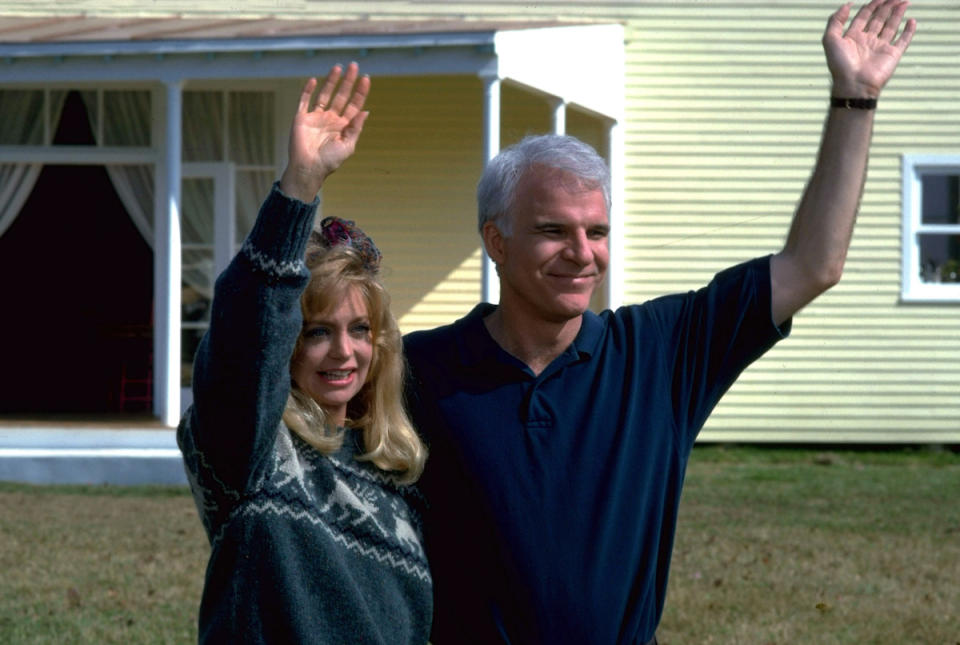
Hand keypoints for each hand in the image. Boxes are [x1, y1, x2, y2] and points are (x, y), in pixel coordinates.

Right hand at [280, 62, 370, 201]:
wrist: (308, 169)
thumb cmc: (330, 161)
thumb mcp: (348, 145)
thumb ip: (355, 128)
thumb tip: (366, 111)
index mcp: (343, 126)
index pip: (354, 105)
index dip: (360, 92)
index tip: (366, 78)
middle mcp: (330, 119)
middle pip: (341, 95)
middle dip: (348, 81)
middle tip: (354, 65)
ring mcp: (316, 117)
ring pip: (325, 94)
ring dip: (331, 81)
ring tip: (338, 67)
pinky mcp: (301, 118)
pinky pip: (305, 101)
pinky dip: (308, 90)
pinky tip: (314, 80)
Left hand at [822, 0, 915, 97]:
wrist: (854, 85)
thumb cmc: (840, 65)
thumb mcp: (830, 40)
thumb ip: (835, 21)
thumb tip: (847, 5)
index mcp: (853, 37)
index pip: (863, 16)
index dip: (871, 5)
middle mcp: (867, 41)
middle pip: (878, 19)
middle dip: (887, 6)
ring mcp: (881, 48)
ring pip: (891, 26)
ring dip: (898, 13)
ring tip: (904, 1)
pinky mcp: (892, 55)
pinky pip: (903, 40)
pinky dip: (908, 31)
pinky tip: (911, 20)